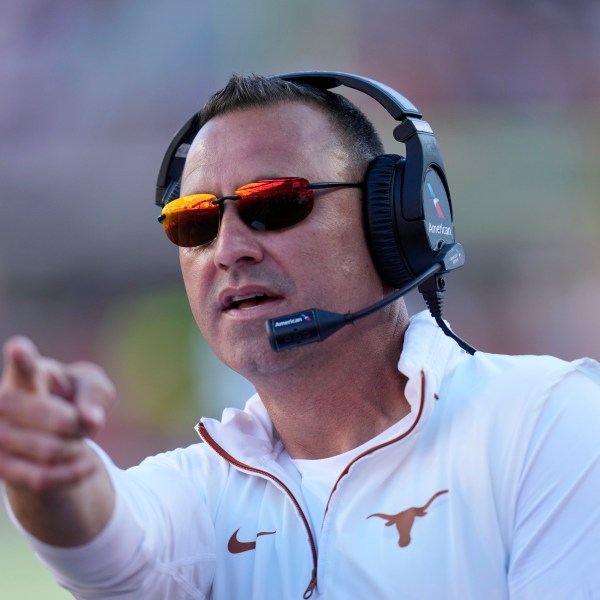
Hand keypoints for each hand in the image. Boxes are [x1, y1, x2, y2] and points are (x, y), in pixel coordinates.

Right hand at [0, 336, 115, 492]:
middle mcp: (2, 405)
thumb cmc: (74, 399)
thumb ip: (94, 396)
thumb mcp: (93, 389)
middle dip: (74, 423)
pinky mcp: (2, 469)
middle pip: (47, 416)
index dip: (22, 359)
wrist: (55, 436)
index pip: (24, 369)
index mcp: (27, 376)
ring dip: (75, 449)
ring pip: (48, 450)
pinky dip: (72, 473)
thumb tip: (90, 420)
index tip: (19, 347)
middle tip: (82, 423)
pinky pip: (42, 478)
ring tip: (79, 442)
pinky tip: (88, 466)